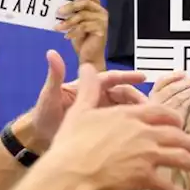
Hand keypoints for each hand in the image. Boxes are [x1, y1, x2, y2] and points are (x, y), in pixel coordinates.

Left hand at [30, 50, 148, 149]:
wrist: (39, 137)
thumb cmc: (43, 115)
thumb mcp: (48, 95)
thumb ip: (54, 75)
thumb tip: (50, 52)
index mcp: (88, 87)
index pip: (111, 78)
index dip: (127, 77)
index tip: (143, 77)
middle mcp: (98, 98)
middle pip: (124, 95)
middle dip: (138, 100)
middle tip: (150, 109)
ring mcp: (101, 113)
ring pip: (125, 110)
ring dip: (137, 114)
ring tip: (150, 123)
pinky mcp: (103, 128)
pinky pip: (121, 126)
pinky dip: (131, 127)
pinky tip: (141, 135)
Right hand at [45, 63, 189, 189]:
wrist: (70, 173)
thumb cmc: (71, 143)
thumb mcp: (80, 111)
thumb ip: (89, 89)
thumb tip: (88, 66)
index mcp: (131, 115)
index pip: (161, 112)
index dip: (174, 118)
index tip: (180, 123)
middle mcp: (144, 133)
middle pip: (177, 135)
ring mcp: (147, 155)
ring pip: (181, 158)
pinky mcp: (145, 178)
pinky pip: (167, 186)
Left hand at [56, 0, 107, 66]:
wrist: (89, 57)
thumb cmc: (83, 39)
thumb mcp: (76, 23)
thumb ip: (72, 13)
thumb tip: (59, 7)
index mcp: (96, 7)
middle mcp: (101, 12)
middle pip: (85, 3)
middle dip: (70, 6)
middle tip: (58, 12)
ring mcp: (102, 22)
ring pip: (82, 16)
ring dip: (68, 22)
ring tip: (58, 27)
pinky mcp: (101, 31)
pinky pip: (83, 27)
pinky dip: (73, 32)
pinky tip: (66, 36)